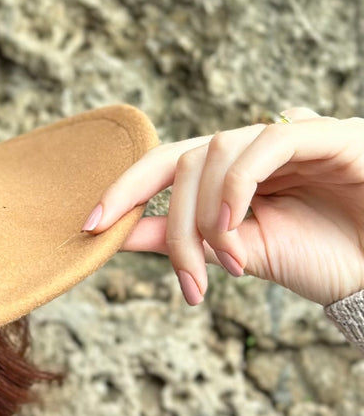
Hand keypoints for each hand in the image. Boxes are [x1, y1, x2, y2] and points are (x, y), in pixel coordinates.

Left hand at [82, 108, 363, 307]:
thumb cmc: (325, 258)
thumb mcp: (241, 253)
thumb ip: (183, 238)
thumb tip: (116, 236)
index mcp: (233, 171)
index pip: (166, 164)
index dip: (124, 189)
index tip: (88, 228)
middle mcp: (255, 146)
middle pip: (184, 163)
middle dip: (173, 225)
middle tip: (188, 281)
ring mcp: (290, 135)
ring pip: (216, 152)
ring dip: (208, 216)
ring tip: (228, 265)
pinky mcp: (327, 134)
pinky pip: (265, 144)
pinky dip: (238, 186)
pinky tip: (236, 230)